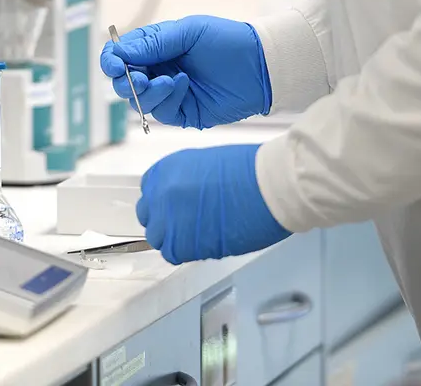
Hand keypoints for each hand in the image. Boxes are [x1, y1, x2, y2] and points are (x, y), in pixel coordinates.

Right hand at [100, 16, 271, 128]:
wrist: (260, 67)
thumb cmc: (228, 42)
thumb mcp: (187, 32)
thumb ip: (153, 43)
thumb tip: (120, 52)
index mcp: (155, 49)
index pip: (121, 57)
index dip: (112, 61)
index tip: (114, 65)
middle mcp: (157, 71)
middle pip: (123, 83)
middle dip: (125, 82)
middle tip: (138, 79)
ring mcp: (168, 93)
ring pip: (138, 102)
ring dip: (147, 93)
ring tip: (169, 80)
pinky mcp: (181, 112)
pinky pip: (160, 113)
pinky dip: (168, 99)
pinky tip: (184, 85)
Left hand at [136, 144, 290, 264]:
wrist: (271, 185)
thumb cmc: (251, 170)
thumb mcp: (205, 164)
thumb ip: (186, 183)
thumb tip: (183, 200)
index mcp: (166, 169)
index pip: (149, 194)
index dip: (163, 205)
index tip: (175, 210)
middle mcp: (161, 194)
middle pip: (150, 219)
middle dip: (166, 224)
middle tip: (189, 225)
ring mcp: (170, 219)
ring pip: (159, 240)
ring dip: (176, 240)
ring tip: (202, 235)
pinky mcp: (183, 244)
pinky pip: (174, 255)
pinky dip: (188, 253)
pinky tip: (207, 243)